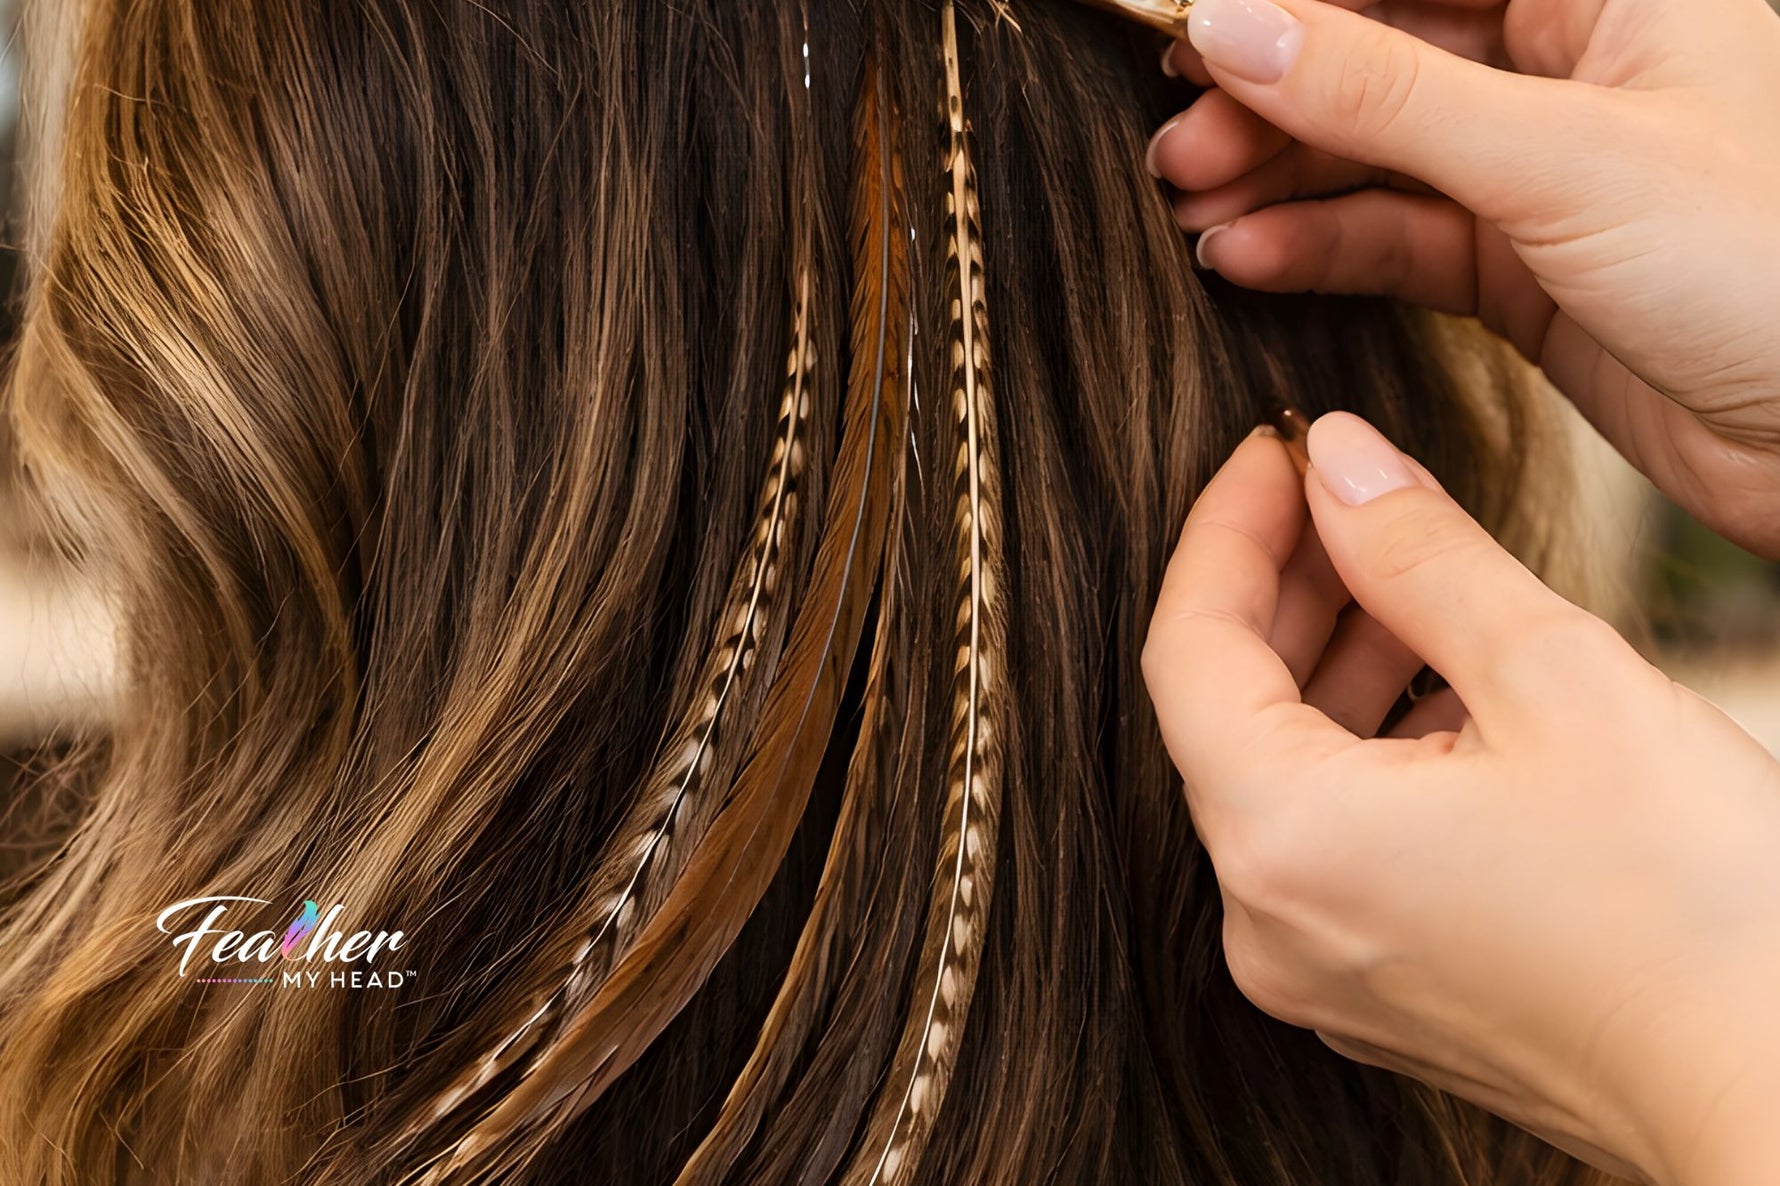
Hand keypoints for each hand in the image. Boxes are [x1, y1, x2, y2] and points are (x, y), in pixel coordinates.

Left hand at [1142, 413, 1779, 1185]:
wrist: (1779, 1091)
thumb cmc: (1695, 907)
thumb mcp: (1554, 679)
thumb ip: (1419, 554)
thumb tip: (1335, 457)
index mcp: (1283, 842)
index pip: (1189, 647)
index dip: (1226, 531)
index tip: (1276, 451)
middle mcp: (1269, 920)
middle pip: (1224, 710)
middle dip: (1282, 587)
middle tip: (1344, 494)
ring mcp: (1317, 966)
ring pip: (1278, 771)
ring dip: (1328, 662)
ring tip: (1401, 571)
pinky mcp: (1374, 986)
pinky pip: (1326, 837)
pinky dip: (1360, 747)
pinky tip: (1436, 682)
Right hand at [1147, 0, 1779, 557]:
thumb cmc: (1775, 265)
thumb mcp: (1562, 160)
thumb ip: (1385, 96)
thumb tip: (1236, 25)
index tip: (1190, 24)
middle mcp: (1574, 60)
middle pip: (1381, 47)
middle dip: (1269, 89)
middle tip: (1175, 133)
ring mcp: (1542, 165)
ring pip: (1376, 148)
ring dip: (1277, 173)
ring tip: (1188, 202)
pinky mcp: (1521, 263)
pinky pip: (1397, 236)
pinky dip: (1321, 246)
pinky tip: (1249, 256)